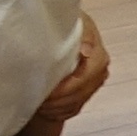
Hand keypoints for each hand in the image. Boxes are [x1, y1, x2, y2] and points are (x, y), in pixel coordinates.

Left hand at [5, 16, 108, 135]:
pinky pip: (74, 109)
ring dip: (57, 109)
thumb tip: (86, 51)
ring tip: (37, 106)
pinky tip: (45, 110)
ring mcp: (94, 83)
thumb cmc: (63, 23)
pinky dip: (59, 113)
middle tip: (36, 102)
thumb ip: (80, 34)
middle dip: (59, 101)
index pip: (86, 77)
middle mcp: (100, 71)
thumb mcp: (72, 22)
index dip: (67, 88)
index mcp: (98, 54)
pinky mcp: (85, 92)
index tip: (46, 92)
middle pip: (81, 93)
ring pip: (77, 103)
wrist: (62, 28)